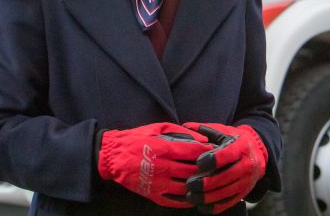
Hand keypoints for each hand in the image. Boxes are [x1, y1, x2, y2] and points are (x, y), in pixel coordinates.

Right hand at [97, 122, 213, 207]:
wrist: (113, 156)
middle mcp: (162, 167)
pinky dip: (188, 199)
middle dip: (207, 169)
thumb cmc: (137, 138)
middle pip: (192, 171)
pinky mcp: (154, 195)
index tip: (215, 150)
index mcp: (163, 149)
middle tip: (215, 167)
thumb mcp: (158, 128)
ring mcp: (158, 183)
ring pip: (186, 188)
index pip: (193, 152)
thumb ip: (181, 132)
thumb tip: (202, 140)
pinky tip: (195, 194)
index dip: (207, 151)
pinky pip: (176, 201)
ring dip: (199, 185)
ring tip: (208, 180)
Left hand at [183, 123, 267, 213]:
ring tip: (191, 196)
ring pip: (227, 192)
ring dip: (208, 197)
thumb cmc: (235, 140)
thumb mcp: (223, 131)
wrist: (257, 152)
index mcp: (241, 147)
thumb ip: (205, 130)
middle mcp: (247, 164)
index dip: (212, 160)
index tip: (198, 163)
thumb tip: (185, 125)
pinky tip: (201, 207)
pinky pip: (230, 202)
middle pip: (226, 176)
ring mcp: (247, 180)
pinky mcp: (245, 192)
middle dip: (206, 182)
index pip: (227, 155)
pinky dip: (216, 206)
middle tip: (189, 184)